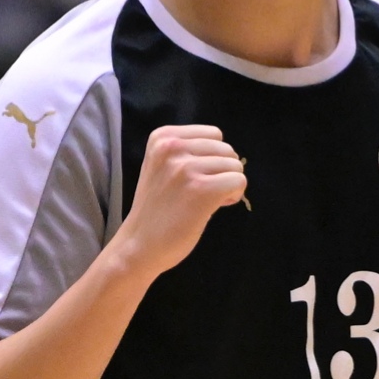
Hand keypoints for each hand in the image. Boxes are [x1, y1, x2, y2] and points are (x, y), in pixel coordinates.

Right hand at [114, 124, 248, 279]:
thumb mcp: (162, 166)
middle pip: (226, 149)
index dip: (213, 157)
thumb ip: (188, 152)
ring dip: (228, 185)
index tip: (196, 177)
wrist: (140, 244)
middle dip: (222, 171)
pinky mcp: (201, 190)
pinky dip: (234, 195)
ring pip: (235, 166)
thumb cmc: (157, 208)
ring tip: (205, 200)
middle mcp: (172, 147)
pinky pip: (238, 181)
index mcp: (162, 137)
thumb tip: (229, 154)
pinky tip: (216, 206)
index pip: (213, 134)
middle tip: (202, 192)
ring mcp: (186, 168)